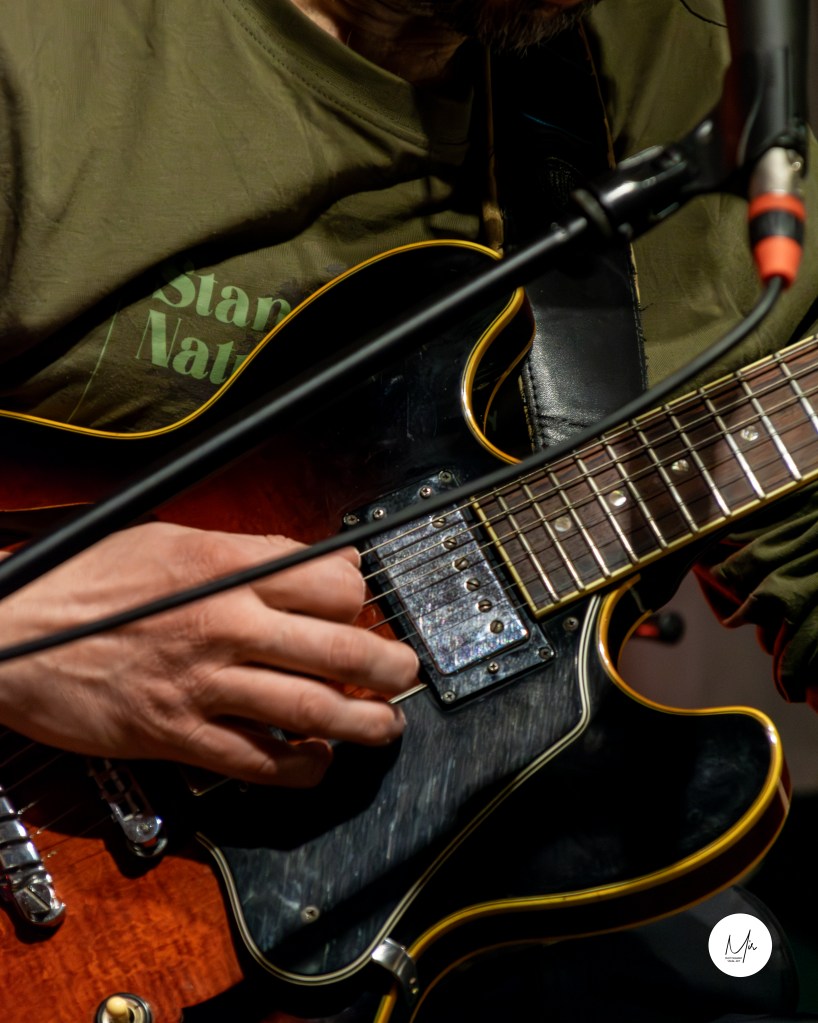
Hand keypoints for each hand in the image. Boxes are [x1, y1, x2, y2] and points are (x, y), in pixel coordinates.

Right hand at [0, 522, 418, 785]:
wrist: (13, 635)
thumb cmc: (87, 584)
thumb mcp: (168, 540)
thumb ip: (241, 551)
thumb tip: (303, 562)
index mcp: (224, 567)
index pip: (329, 581)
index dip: (358, 596)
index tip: (362, 607)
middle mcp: (223, 622)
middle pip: (338, 645)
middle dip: (388, 664)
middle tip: (405, 672)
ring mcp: (204, 683)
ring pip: (311, 707)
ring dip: (364, 721)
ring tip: (386, 724)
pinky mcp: (178, 734)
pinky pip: (258, 760)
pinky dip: (301, 766)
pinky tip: (317, 760)